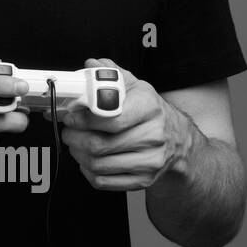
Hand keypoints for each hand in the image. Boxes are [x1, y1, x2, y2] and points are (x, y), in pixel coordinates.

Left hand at [49, 58, 193, 190]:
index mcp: (149, 107)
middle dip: (73, 137)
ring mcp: (150, 161)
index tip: (70, 116)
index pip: (110, 118)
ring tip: (74, 143)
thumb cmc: (151, 112)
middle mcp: (153, 135)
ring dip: (77, 154)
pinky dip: (88, 172)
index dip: (82, 119)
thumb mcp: (136, 87)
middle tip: (67, 130)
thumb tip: (91, 65)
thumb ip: (111, 74)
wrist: (179, 140)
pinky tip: (87, 160)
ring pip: (98, 164)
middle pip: (99, 144)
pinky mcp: (143, 180)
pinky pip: (104, 182)